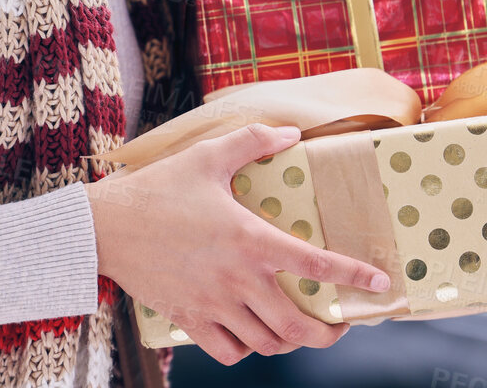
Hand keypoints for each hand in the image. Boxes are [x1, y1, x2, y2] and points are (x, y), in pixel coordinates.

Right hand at [86, 122, 391, 365]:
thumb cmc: (158, 188)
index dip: (353, 277)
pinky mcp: (188, 319)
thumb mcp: (207, 156)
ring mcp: (213, 305)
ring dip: (289, 343)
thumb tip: (292, 134)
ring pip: (266, 344)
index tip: (380, 285)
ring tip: (298, 332)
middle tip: (341, 324)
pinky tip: (251, 336)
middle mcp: (237, 279)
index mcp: (249, 239)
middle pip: (296, 325)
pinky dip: (245, 350)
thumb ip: (253, 142)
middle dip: (328, 332)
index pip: (315, 264)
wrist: (106, 226)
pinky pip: (227, 352)